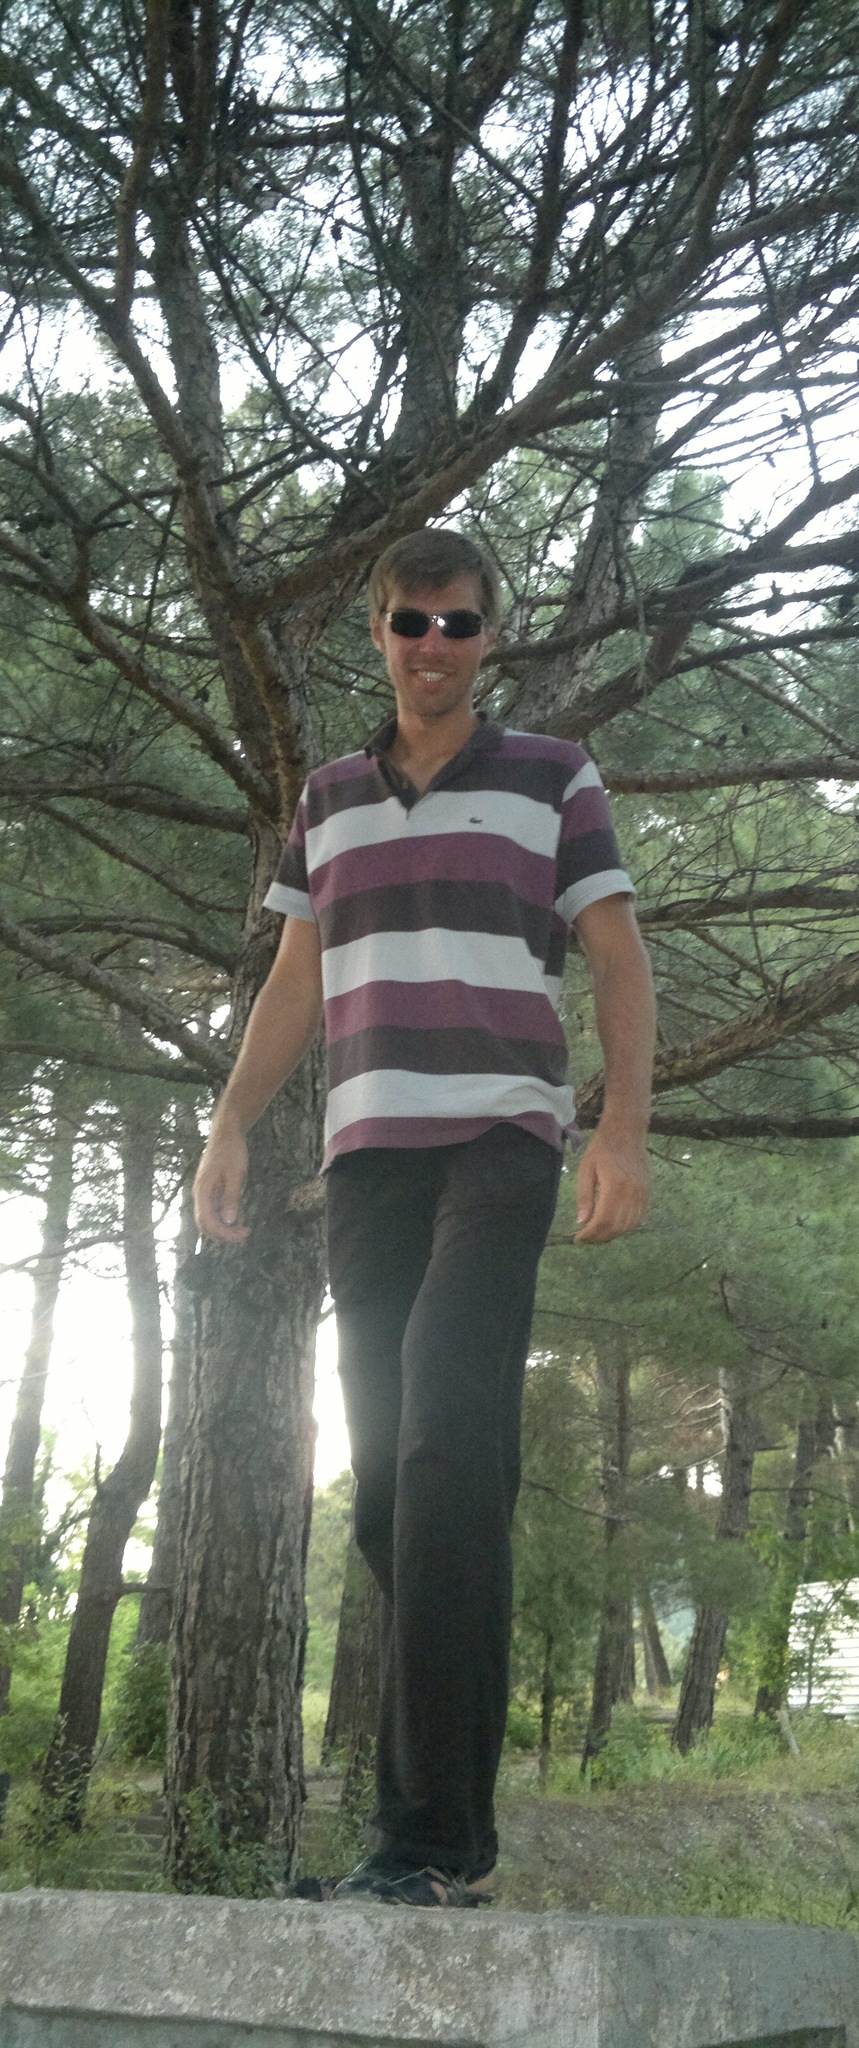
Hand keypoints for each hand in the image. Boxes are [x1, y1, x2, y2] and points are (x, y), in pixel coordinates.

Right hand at [193, 1124, 250, 1243]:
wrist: (226, 1132)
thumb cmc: (231, 1151)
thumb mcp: (235, 1174)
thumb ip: (231, 1198)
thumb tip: (229, 1221)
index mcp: (203, 1191)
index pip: (207, 1222)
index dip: (223, 1233)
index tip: (241, 1235)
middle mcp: (200, 1194)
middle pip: (206, 1224)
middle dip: (224, 1234)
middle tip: (244, 1235)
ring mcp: (205, 1193)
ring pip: (210, 1218)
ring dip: (225, 1228)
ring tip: (244, 1229)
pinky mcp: (212, 1190)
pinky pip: (215, 1210)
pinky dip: (225, 1218)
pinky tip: (239, 1219)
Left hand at [574, 1126, 650, 1245]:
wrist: (627, 1132)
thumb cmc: (602, 1148)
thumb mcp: (586, 1170)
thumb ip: (585, 1197)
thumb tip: (582, 1222)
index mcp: (615, 1186)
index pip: (603, 1221)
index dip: (591, 1234)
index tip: (578, 1238)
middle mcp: (632, 1193)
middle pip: (617, 1227)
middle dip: (599, 1238)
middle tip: (586, 1238)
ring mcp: (642, 1194)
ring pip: (629, 1226)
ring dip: (612, 1234)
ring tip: (597, 1234)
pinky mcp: (648, 1193)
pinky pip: (638, 1218)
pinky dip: (625, 1227)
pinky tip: (613, 1225)